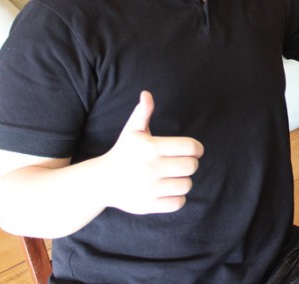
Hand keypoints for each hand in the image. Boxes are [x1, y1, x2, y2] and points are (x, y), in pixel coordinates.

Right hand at [102, 91, 203, 214]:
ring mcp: (149, 188)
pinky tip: (168, 190)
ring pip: (187, 185)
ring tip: (173, 177)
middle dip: (190, 164)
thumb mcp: (132, 131)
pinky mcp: (148, 205)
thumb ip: (143, 112)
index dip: (197, 149)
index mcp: (150, 147)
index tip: (193, 151)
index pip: (190, 147)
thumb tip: (147, 94)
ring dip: (183, 181)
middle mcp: (150, 167)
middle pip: (191, 166)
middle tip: (180, 164)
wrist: (101, 182)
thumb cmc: (123, 153)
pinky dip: (177, 198)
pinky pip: (178, 203)